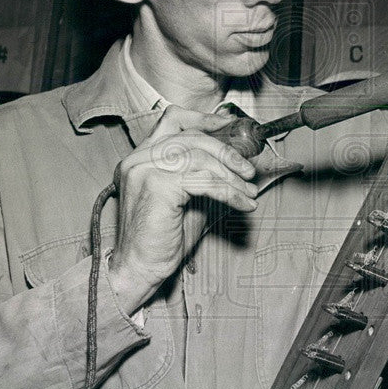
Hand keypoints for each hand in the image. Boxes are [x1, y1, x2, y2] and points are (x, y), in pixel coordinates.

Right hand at [107, 105, 257, 303]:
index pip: (173, 120)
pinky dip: (230, 192)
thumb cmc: (162, 239)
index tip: (230, 126)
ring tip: (248, 194)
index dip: (204, 119)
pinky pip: (204, 180)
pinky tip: (241, 204)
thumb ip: (203, 176)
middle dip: (227, 153)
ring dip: (232, 177)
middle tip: (249, 172)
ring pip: (201, 159)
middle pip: (192, 137)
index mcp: (141, 157)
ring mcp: (144, 170)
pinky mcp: (157, 186)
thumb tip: (239, 166)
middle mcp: (138, 158)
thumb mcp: (188, 200)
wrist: (139, 269)